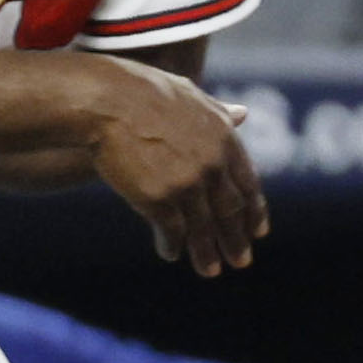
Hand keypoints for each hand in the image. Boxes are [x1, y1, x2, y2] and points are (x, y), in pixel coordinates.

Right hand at [78, 58, 268, 273]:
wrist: (104, 101)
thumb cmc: (140, 91)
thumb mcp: (189, 95)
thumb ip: (218, 112)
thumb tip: (243, 114)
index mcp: (224, 138)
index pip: (248, 183)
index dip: (254, 211)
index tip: (258, 231)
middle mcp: (212, 164)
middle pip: (230, 211)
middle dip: (236, 240)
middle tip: (241, 261)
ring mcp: (187, 184)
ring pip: (203, 228)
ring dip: (207, 253)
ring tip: (210, 271)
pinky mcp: (158, 199)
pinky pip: (171, 231)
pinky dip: (172, 246)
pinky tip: (170, 254)